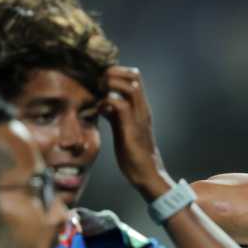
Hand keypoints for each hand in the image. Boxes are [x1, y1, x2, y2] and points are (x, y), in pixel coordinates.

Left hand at [99, 65, 168, 195]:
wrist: (148, 174)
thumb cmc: (134, 154)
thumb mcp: (123, 129)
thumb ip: (115, 115)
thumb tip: (103, 104)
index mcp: (141, 108)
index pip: (135, 77)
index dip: (118, 72)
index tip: (103, 82)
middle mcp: (142, 109)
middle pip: (135, 76)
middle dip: (114, 73)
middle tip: (100, 85)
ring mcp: (139, 118)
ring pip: (130, 86)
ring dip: (111, 85)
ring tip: (101, 95)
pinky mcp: (131, 130)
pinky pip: (120, 105)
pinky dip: (106, 103)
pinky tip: (100, 112)